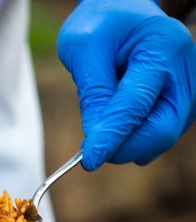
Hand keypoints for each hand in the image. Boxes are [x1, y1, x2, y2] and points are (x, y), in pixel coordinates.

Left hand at [57, 0, 195, 170]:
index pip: (136, 105)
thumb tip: (95, 141)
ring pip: (160, 138)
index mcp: (161, 48)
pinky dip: (134, 138)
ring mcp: (188, 90)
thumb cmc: (101, 26)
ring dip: (127, 143)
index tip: (89, 160)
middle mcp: (185, 71)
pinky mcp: (182, 105)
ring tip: (103, 121)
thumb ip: (93, 95)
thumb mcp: (84, 50)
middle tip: (90, 149)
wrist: (124, 10)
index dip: (112, 136)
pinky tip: (117, 122)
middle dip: (123, 147)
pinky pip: (158, 134)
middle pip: (160, 131)